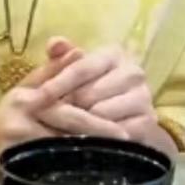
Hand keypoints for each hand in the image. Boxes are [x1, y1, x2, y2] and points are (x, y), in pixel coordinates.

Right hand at [0, 54, 127, 180]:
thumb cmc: (10, 108)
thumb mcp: (30, 84)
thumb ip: (55, 68)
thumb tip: (79, 52)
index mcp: (26, 101)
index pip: (67, 110)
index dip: (96, 119)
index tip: (121, 125)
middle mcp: (19, 126)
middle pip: (67, 133)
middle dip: (97, 138)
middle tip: (125, 141)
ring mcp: (16, 151)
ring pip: (61, 154)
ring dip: (89, 156)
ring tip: (117, 156)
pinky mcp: (14, 172)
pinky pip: (50, 172)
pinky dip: (72, 170)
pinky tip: (91, 171)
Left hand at [34, 38, 160, 148]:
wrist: (123, 117)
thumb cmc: (91, 90)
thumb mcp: (76, 73)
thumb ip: (62, 57)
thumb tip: (54, 43)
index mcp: (114, 54)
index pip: (82, 68)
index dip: (57, 84)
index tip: (37, 98)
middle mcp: (133, 72)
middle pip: (90, 94)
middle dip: (66, 108)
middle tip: (48, 119)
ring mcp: (143, 98)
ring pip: (101, 115)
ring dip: (79, 126)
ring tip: (64, 131)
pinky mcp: (147, 122)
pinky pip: (116, 134)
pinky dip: (98, 139)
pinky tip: (85, 141)